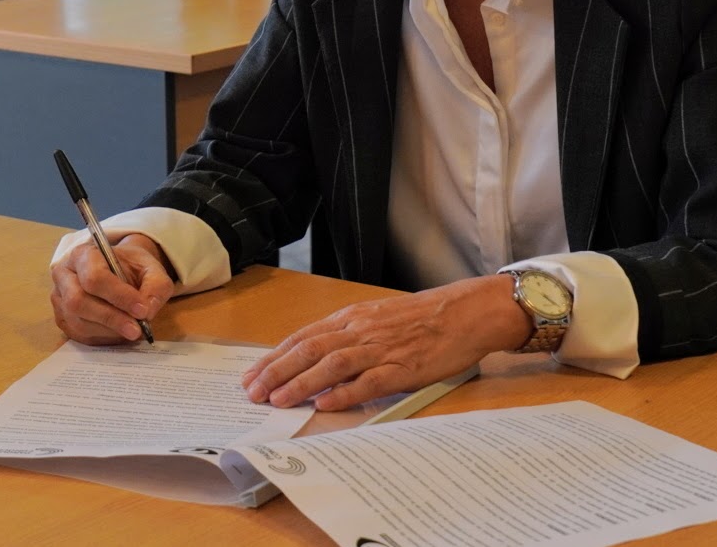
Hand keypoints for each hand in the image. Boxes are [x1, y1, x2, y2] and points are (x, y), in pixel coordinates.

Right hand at [48, 233, 174, 343]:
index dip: (118, 296)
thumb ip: (155, 286)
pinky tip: (118, 334)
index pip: (94, 278)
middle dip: (111, 318)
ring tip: (131, 331)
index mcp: (82, 255)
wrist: (119, 271)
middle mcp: (64, 275)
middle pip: (78, 301)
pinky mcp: (62, 318)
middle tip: (137, 330)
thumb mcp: (151, 269)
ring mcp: (59, 298)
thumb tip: (148, 310)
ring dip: (108, 331)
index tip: (142, 310)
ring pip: (78, 321)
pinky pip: (78, 334)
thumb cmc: (131, 268)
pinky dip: (102, 338)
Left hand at [242, 275, 528, 410]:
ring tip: (278, 400)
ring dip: (301, 383)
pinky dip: (345, 393)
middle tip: (253, 392)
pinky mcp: (404, 368)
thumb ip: (347, 336)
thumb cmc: (420, 317)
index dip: (274, 357)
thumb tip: (314, 359)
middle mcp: (360, 330)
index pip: (303, 337)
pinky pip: (370, 382)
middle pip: (309, 349)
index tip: (252, 374)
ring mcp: (381, 349)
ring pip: (332, 365)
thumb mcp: (376, 318)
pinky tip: (324, 403)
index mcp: (351, 317)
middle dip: (277, 371)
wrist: (464, 312)